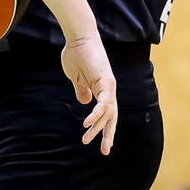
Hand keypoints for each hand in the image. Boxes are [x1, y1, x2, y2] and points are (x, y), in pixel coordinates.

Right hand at [59, 35, 117, 154]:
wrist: (78, 38)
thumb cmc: (76, 54)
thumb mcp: (77, 78)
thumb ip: (82, 90)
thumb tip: (84, 102)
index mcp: (103, 90)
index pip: (108, 114)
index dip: (105, 129)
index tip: (103, 145)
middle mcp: (109, 90)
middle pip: (112, 117)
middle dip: (108, 135)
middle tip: (104, 151)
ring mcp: (109, 86)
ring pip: (107, 113)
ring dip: (97, 127)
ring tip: (86, 139)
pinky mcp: (105, 80)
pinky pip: (102, 102)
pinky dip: (96, 113)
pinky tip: (88, 122)